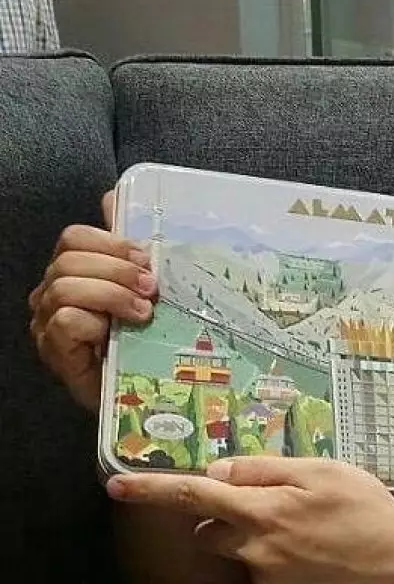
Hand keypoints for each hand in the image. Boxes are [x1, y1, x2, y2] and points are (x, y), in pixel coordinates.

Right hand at [29, 191, 156, 411]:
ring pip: (65, 286)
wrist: (143, 390)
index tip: (147, 260)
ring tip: (143, 312)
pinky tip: (117, 333)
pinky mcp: (54, 350)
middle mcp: (54, 292)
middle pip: (69, 257)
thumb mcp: (147, 287)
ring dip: (111, 294)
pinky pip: (64, 321)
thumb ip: (132, 248)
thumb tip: (116, 196)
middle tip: (151, 288)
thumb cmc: (145, 335)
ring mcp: (48, 321)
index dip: (112, 242)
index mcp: (76, 269)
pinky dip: (94, 322)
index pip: (75, 237)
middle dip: (117, 269)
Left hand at [105, 456, 393, 583]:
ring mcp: (266, 574)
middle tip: (264, 500)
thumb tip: (223, 469)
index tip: (117, 484)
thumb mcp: (323, 471)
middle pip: (208, 527)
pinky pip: (260, 566)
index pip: (194, 493)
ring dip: (250, 533)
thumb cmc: (367, 510)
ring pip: (236, 548)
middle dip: (221, 512)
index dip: (152, 488)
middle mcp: (255, 546)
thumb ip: (267, 468)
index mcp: (262, 509)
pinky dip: (275, 552)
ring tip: (300, 523)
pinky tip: (310, 543)